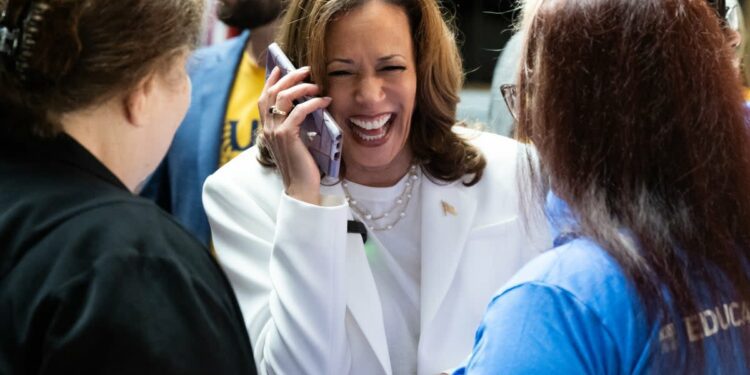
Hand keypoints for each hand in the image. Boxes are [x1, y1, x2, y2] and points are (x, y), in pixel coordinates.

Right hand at [259, 66, 332, 204]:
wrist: (300, 187)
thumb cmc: (302, 166)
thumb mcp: (296, 141)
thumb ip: (295, 125)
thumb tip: (307, 105)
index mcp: (267, 129)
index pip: (264, 99)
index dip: (271, 81)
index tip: (280, 67)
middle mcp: (268, 128)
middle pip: (273, 93)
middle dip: (289, 77)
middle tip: (306, 70)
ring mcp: (275, 132)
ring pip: (283, 98)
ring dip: (301, 86)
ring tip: (316, 84)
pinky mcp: (287, 136)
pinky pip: (299, 111)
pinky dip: (313, 103)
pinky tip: (324, 101)